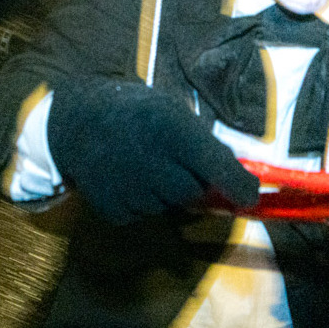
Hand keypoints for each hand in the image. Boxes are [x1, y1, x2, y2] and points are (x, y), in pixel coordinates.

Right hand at [47, 79, 260, 225]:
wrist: (78, 122)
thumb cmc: (137, 113)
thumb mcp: (172, 112)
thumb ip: (202, 142)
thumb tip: (236, 176)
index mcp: (171, 128)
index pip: (216, 165)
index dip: (238, 185)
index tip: (249, 196)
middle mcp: (150, 160)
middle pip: (192, 192)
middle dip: (192, 183)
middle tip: (176, 164)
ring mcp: (128, 187)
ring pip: (167, 206)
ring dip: (165, 193)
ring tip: (145, 166)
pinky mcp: (111, 207)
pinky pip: (142, 215)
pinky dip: (141, 203)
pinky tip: (127, 179)